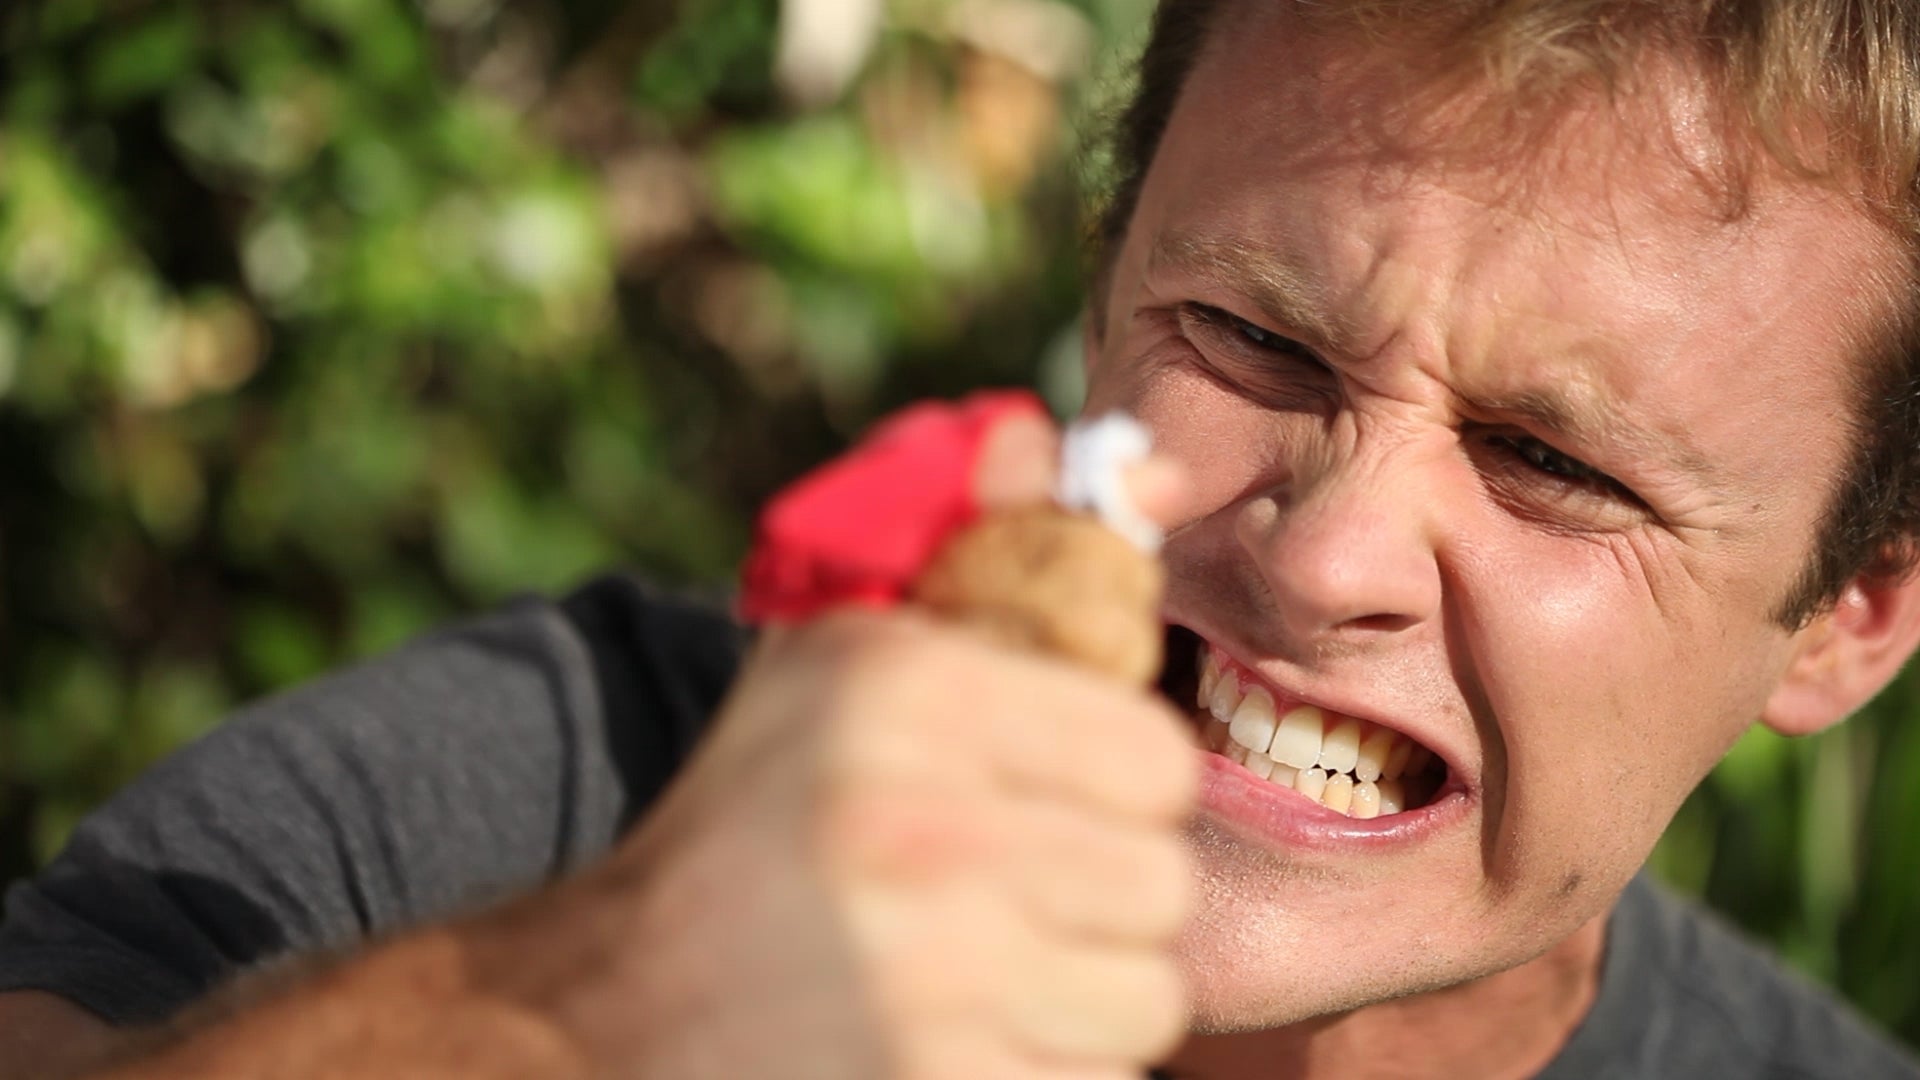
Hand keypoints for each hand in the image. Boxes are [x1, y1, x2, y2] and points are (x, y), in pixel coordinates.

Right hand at [541, 412, 1198, 1078]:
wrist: (602, 1015)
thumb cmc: (754, 819)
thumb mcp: (838, 657)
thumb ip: (985, 548)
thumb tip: (1144, 472)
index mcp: (908, 698)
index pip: (1156, 758)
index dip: (1115, 785)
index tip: (1054, 800)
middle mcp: (919, 836)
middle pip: (1160, 887)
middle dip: (1102, 895)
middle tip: (1017, 893)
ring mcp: (924, 988)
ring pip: (1142, 1002)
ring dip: (1084, 994)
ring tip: (989, 971)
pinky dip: (1048, 1071)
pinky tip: (965, 1041)